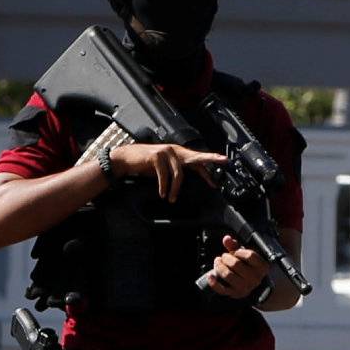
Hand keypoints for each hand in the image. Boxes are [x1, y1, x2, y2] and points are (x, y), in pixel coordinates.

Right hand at [108, 141, 227, 202]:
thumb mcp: (163, 169)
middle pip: (196, 157)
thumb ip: (174, 171)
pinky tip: (162, 193)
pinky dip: (163, 186)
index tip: (215, 184)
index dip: (207, 173)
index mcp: (178, 153)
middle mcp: (175, 150)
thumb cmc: (145, 165)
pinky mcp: (156, 156)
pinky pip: (164, 175)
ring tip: (171, 199)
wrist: (126, 159)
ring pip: (178, 173)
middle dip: (211, 159)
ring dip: (175, 189)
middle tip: (224, 160)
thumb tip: (184, 183)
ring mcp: (166, 152)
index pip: (197, 162)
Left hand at [205, 235, 268, 299]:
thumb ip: (236, 246)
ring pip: (228, 275)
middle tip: (223, 256)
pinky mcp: (235, 294)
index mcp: (262, 267)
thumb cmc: (250, 268)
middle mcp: (255, 278)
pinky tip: (210, 275)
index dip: (239, 251)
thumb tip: (227, 238)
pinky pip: (222, 289)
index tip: (235, 252)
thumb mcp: (246, 256)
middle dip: (226, 257)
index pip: (249, 256)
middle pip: (236, 264)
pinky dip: (214, 282)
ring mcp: (245, 287)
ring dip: (219, 266)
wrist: (254, 287)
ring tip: (218, 262)